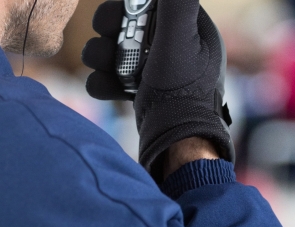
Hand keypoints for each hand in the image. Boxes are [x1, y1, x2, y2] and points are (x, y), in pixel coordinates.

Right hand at [81, 0, 231, 178]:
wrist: (177, 144)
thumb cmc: (183, 91)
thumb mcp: (179, 39)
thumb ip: (175, 4)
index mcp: (191, 30)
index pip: (154, 4)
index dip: (130, 6)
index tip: (119, 15)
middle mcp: (175, 48)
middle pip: (128, 24)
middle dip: (111, 31)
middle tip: (108, 40)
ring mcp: (156, 71)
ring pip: (114, 50)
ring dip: (102, 56)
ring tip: (107, 67)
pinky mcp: (141, 92)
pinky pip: (111, 78)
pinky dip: (104, 82)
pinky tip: (107, 88)